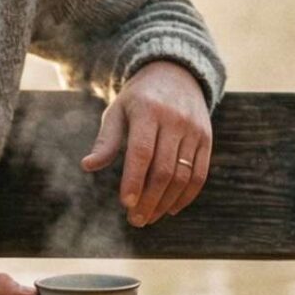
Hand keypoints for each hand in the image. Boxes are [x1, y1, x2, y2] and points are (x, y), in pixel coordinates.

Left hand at [81, 60, 212, 227]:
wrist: (176, 74)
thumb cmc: (139, 98)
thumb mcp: (118, 111)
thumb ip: (106, 140)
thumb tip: (87, 166)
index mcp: (148, 111)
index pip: (142, 152)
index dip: (134, 180)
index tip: (126, 204)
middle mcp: (174, 120)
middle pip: (163, 169)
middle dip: (149, 200)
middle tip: (135, 220)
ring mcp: (194, 130)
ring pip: (183, 176)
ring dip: (166, 203)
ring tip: (149, 218)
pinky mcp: (206, 138)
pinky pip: (200, 174)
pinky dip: (186, 196)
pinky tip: (171, 209)